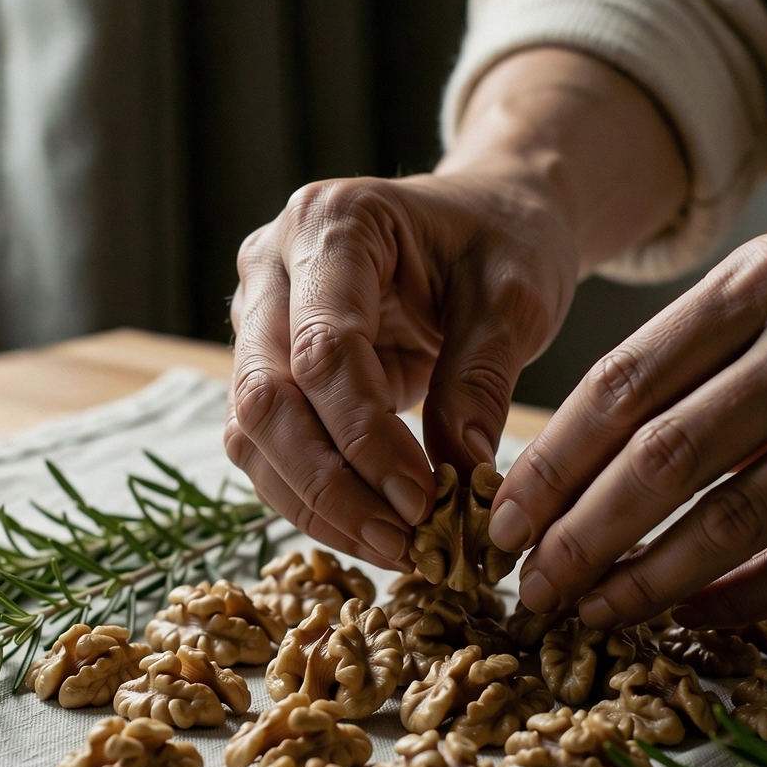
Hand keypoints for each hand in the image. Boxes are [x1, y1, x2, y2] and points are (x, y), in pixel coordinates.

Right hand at [226, 47, 687, 569]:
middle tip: (404, 543)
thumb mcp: (515, 297)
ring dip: (315, 504)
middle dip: (330, 484)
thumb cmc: (503, 239)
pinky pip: (268, 446)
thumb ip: (481, 378)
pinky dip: (314, 497)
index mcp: (332, 224)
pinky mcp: (266, 365)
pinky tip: (373, 530)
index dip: (365, 437)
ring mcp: (257, 316)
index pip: (324, 350)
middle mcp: (272, 265)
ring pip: (251, 433)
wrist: (489, 216)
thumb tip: (460, 474)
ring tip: (395, 550)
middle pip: (266, 396)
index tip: (424, 502)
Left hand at [487, 219, 766, 627]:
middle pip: (663, 457)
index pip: (626, 382)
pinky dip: (741, 601)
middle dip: (578, 534)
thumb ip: (709, 345)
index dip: (553, 462)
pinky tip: (690, 623)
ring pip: (732, 520)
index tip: (500, 519)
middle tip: (526, 589)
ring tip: (591, 617)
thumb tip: (588, 444)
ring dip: (647, 580)